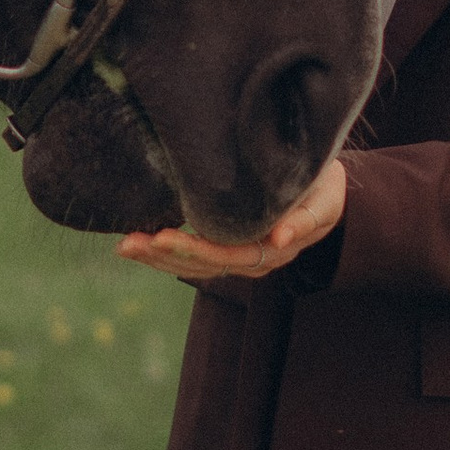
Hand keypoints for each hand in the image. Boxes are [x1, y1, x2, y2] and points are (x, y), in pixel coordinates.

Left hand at [117, 152, 347, 284]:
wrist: (324, 186)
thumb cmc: (324, 184)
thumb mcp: (324, 197)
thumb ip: (305, 218)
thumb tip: (281, 240)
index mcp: (274, 251)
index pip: (227, 254)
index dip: (195, 248)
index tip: (163, 237)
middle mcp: (253, 261)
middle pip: (204, 264)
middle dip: (164, 254)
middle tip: (130, 242)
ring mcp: (237, 257)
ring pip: (193, 265)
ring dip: (156, 257)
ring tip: (125, 245)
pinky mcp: (225, 246)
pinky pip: (191, 255)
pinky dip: (162, 251)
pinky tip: (136, 242)